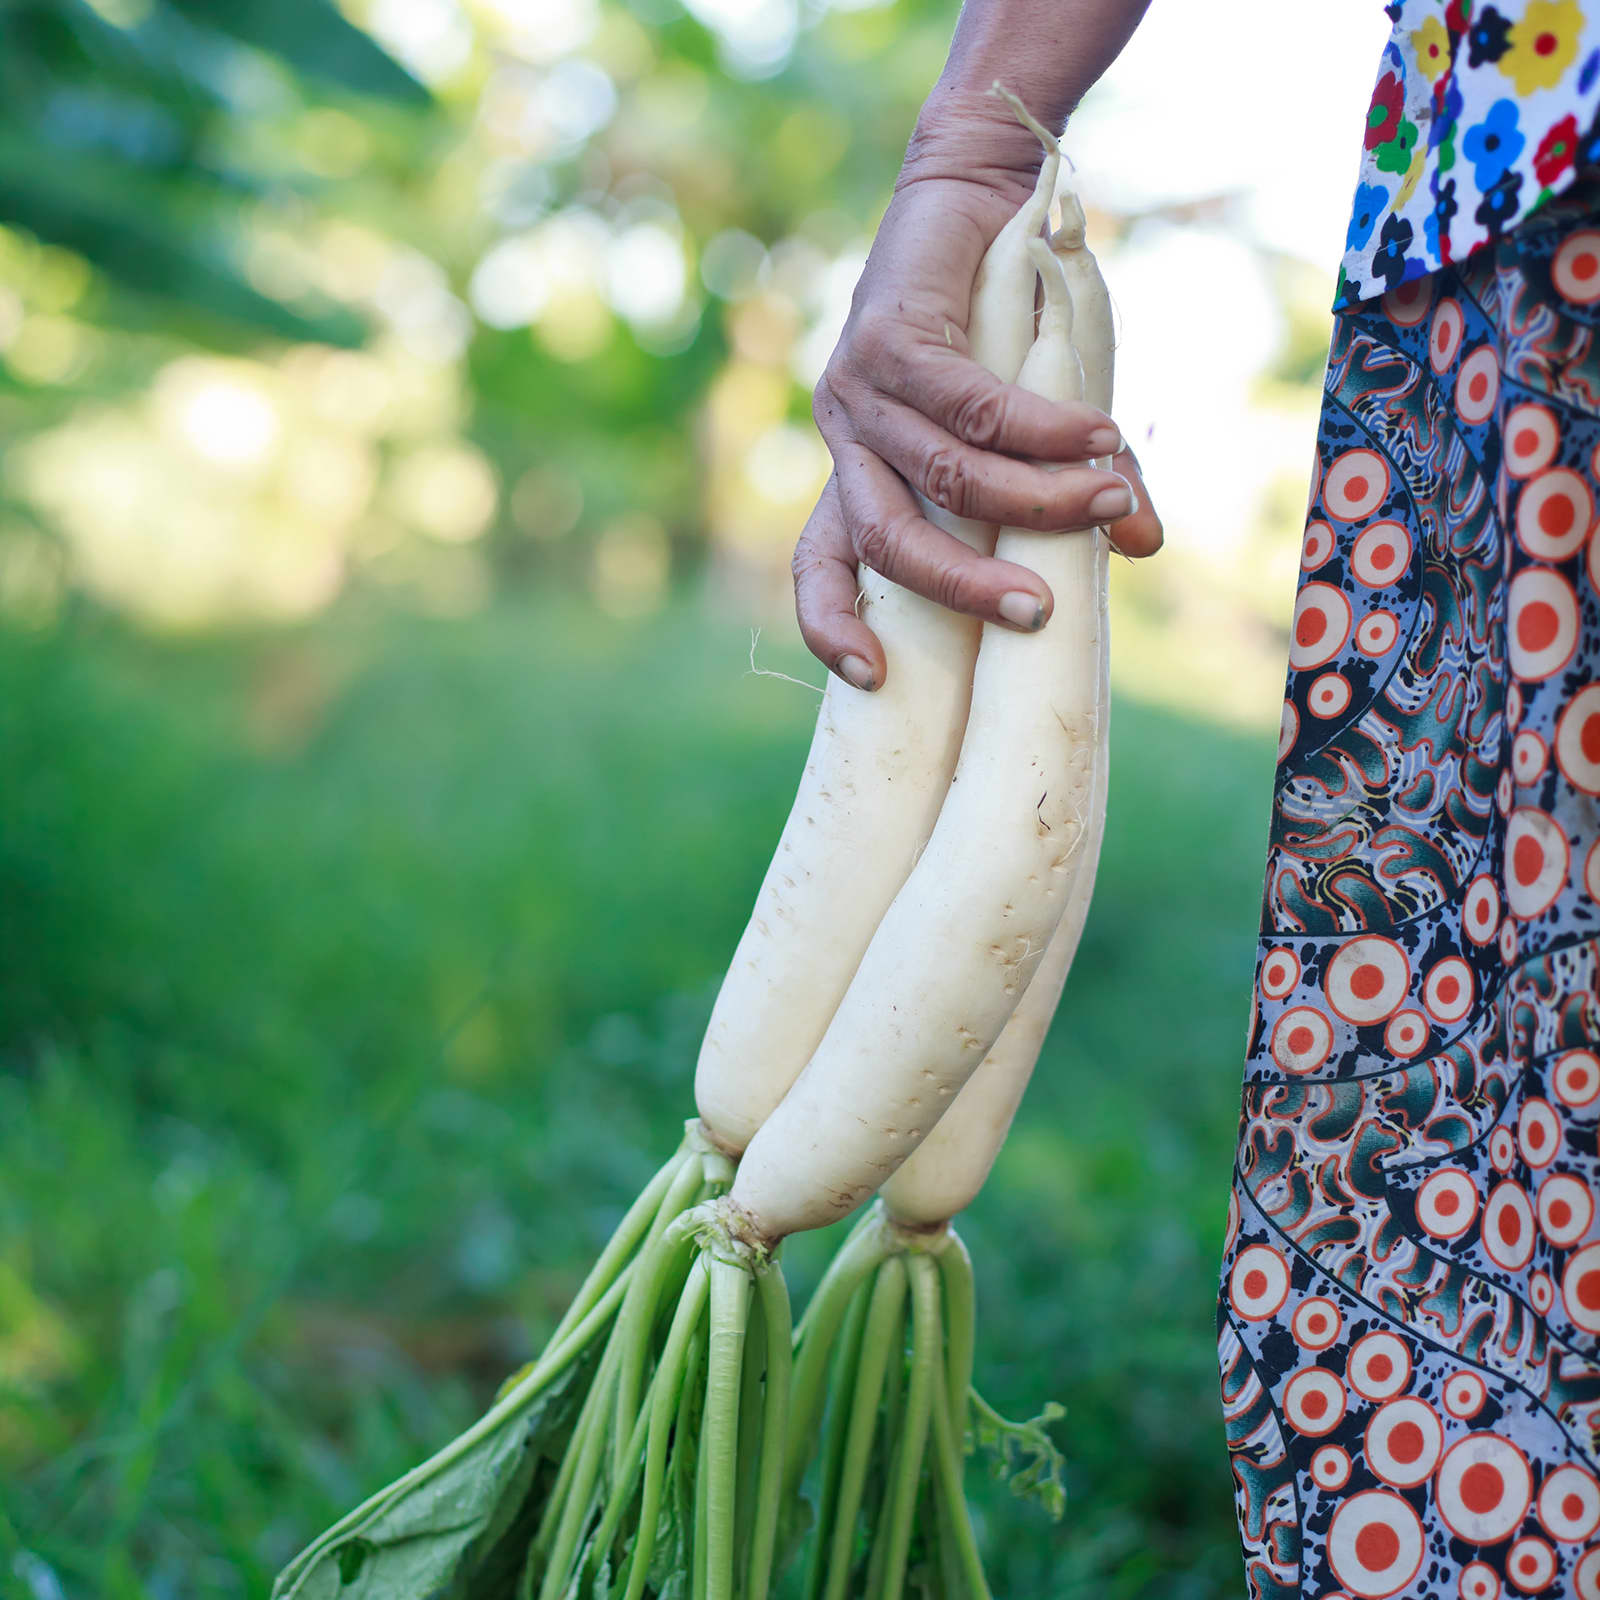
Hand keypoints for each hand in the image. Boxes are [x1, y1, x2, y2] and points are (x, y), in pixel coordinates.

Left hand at [793, 102, 1162, 689]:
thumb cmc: (1007, 324)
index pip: (821, 567)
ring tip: (1105, 505)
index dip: (832, 626)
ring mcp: (859, 389)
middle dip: (960, 587)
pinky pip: (972, 403)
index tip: (872, 680)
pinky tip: (1099, 441)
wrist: (980, 192)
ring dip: (1030, 500)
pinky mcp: (889, 335)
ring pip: (941, 474)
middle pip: (882, 543)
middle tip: (1037, 612)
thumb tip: (1144, 547)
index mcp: (864, 476)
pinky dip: (1042, 429)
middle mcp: (848, 440)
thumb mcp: (1043, 425)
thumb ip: (1080, 490)